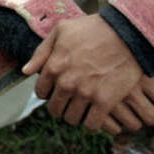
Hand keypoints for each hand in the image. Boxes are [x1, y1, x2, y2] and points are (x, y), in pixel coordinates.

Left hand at [22, 14, 153, 134]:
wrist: (127, 34)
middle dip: (60, 106)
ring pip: (72, 119)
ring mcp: (85, 94)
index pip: (41, 92)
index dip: (48, 92)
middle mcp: (66, 83)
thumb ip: (41, 52)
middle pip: (55, 109)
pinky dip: (92, 124)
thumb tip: (26, 71)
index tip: (57, 90)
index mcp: (54, 67)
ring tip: (83, 108)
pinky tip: (96, 116)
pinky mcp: (104, 102)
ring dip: (76, 115)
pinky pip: (92, 125)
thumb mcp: (61, 31)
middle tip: (71, 101)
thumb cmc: (93, 29)